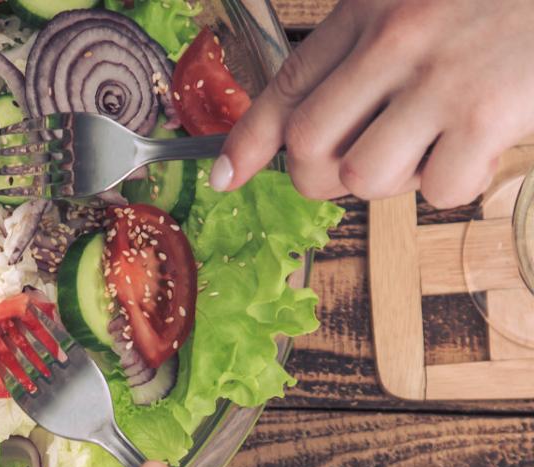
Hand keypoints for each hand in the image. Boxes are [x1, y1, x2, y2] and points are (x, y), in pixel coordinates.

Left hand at [212, 0, 533, 207]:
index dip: (247, 141)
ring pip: (364, 178)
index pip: (288, 85)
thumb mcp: (419, 1)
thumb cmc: (500, 2)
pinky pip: (439, 189)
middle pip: (309, 149)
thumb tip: (300, 130)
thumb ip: (363, 51)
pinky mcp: (489, 113)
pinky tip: (481, 143)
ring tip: (433, 143)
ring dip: (394, 181)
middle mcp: (398, 38)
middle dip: (324, 175)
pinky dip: (458, 182)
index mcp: (375, 6)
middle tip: (365, 159)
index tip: (225, 175)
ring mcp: (441, 77)